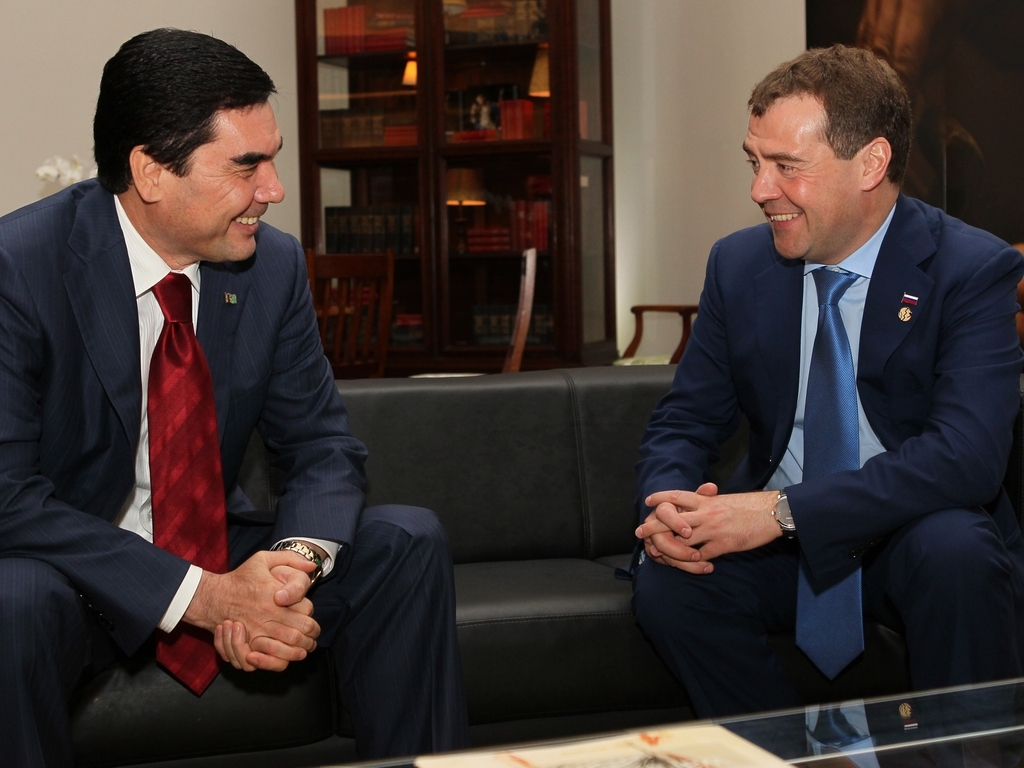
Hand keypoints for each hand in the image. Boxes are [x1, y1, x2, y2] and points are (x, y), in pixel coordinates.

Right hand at [186, 550, 320, 671]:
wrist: (212, 596)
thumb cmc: (240, 578)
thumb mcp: (263, 559)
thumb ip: (290, 559)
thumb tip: (312, 565)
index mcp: (276, 596)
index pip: (306, 611)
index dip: (312, 618)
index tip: (311, 621)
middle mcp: (268, 615)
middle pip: (301, 633)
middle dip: (310, 638)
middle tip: (312, 640)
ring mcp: (257, 631)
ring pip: (287, 648)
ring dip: (298, 652)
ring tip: (302, 651)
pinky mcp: (246, 643)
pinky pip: (266, 658)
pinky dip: (276, 661)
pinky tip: (283, 658)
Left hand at [636, 485, 780, 572]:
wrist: (772, 513)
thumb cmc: (751, 506)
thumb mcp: (725, 500)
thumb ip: (709, 502)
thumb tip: (700, 501)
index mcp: (706, 500)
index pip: (677, 497)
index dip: (660, 499)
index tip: (648, 502)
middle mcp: (705, 513)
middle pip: (671, 519)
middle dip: (653, 527)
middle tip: (641, 533)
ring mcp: (712, 530)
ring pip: (682, 541)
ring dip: (669, 549)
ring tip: (659, 554)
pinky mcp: (722, 545)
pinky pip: (700, 557)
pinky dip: (693, 563)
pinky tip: (692, 566)